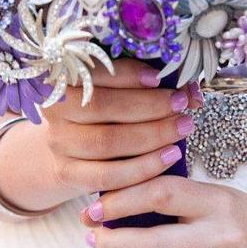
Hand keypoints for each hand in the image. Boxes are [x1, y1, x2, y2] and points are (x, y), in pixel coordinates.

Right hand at [41, 59, 202, 197]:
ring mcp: (59, 143)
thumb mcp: (117, 92)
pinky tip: (168, 158)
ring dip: (151, 135)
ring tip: (182, 129)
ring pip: (106, 142)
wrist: (67, 151)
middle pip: (102, 106)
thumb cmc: (101, 114)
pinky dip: (142, 168)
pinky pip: (107, 176)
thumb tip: (191, 91)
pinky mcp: (67, 173)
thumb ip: (147, 86)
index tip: (160, 78)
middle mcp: (55, 109)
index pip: (95, 72)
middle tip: (181, 105)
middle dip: (148, 105)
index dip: (129, 74)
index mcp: (64, 78)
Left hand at [80, 177, 246, 247]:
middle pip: (155, 245)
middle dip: (113, 245)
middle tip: (93, 241)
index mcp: (215, 202)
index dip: (120, 202)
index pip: (161, 195)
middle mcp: (223, 238)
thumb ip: (161, 197)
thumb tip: (101, 210)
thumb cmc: (227, 212)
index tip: (92, 211)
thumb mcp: (202, 192)